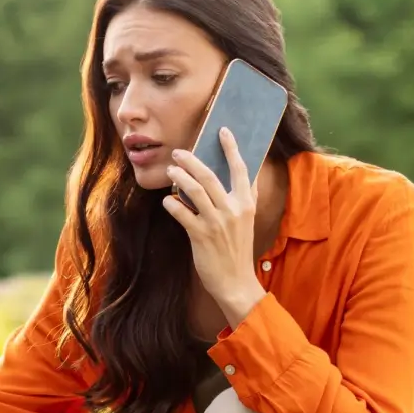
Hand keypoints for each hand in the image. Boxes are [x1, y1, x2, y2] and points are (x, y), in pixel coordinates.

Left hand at [164, 128, 266, 328]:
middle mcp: (233, 209)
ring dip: (179, 177)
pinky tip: (167, 200)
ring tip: (170, 170)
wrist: (235, 281)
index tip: (223, 131)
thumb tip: (234, 177)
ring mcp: (217, 222)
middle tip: (178, 152)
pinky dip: (172, 204)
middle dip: (192, 160)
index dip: (232, 148)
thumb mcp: (246, 221)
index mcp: (247, 203)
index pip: (241, 169)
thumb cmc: (237, 249)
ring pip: (194, 190)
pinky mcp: (201, 236)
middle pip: (210, 176)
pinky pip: (182, 213)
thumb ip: (242, 199)